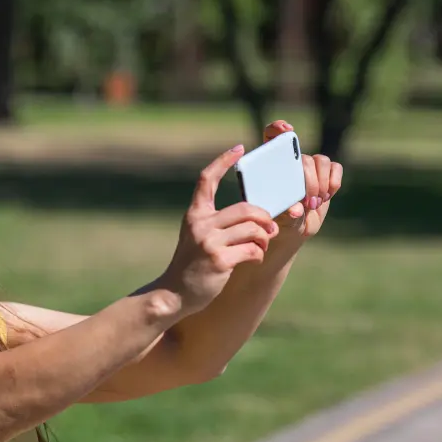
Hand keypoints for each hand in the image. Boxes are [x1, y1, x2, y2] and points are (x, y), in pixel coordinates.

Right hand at [165, 145, 278, 315]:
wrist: (173, 293)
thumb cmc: (192, 264)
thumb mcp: (197, 236)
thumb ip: (220, 223)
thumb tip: (261, 218)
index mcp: (194, 214)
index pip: (206, 180)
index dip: (223, 161)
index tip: (239, 149)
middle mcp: (200, 224)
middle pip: (245, 208)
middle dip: (263, 218)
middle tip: (268, 229)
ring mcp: (209, 242)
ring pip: (253, 229)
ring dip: (263, 239)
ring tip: (260, 247)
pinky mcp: (219, 260)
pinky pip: (253, 250)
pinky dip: (258, 255)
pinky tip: (252, 260)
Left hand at [263, 120, 343, 238]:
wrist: (293, 229)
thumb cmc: (278, 220)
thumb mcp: (278, 217)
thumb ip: (286, 212)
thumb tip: (295, 210)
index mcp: (269, 165)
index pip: (271, 135)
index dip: (278, 129)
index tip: (288, 131)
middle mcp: (289, 161)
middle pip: (301, 156)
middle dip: (308, 179)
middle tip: (307, 201)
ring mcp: (308, 166)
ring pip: (320, 160)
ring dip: (321, 183)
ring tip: (315, 203)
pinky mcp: (325, 173)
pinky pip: (335, 167)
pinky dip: (333, 182)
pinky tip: (325, 197)